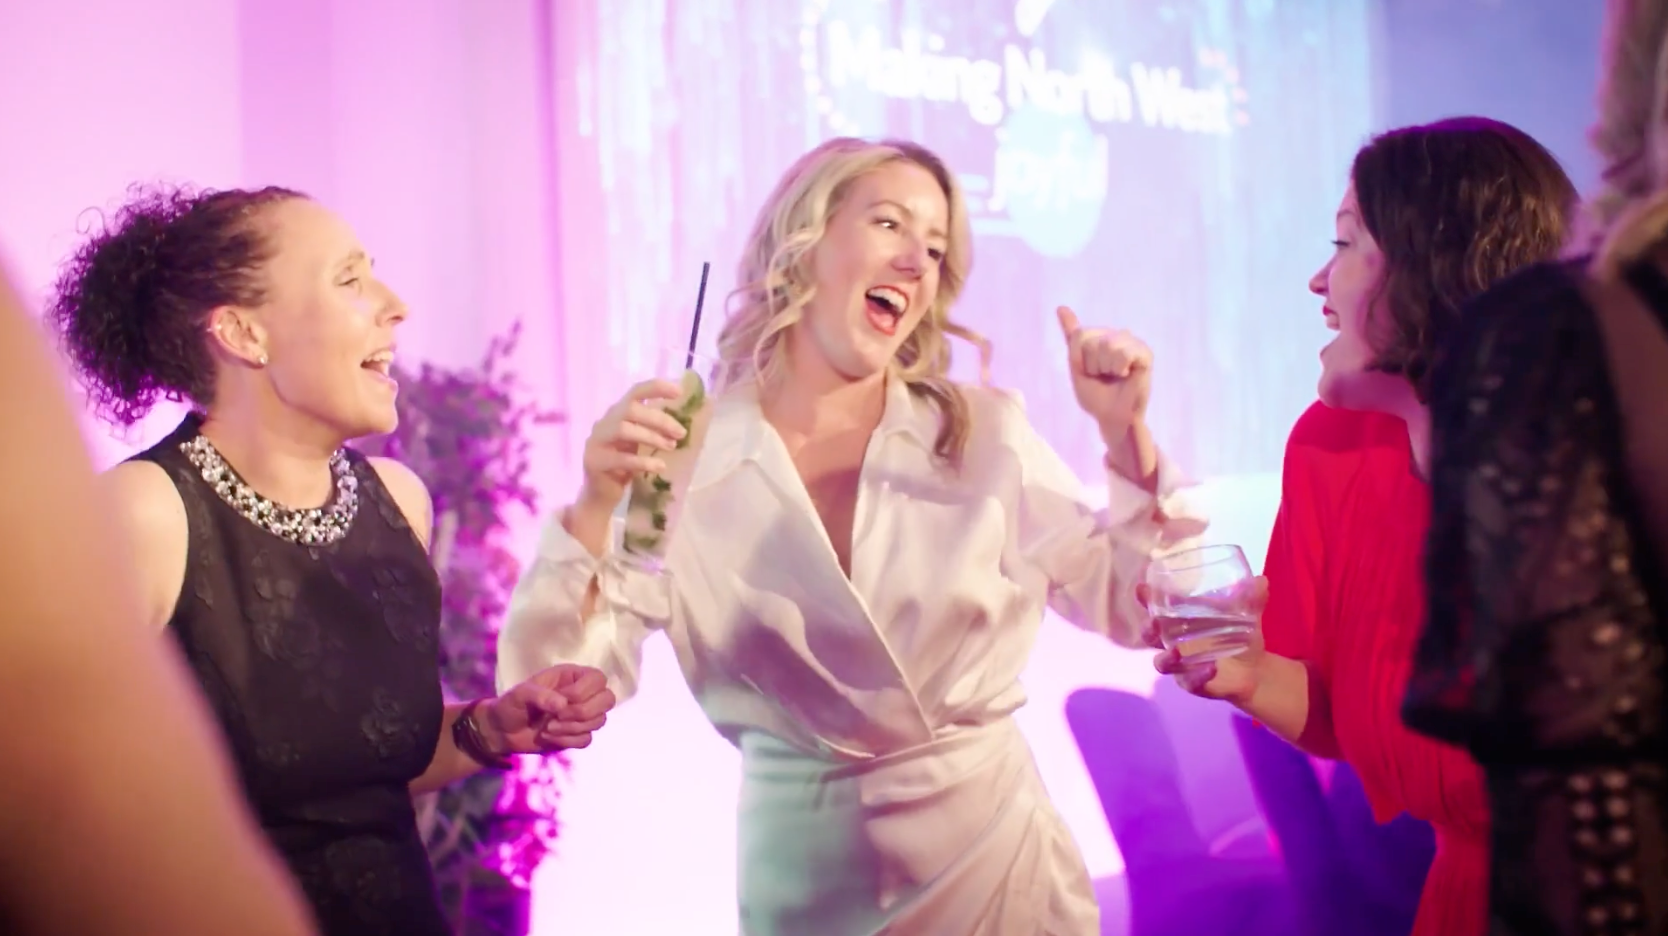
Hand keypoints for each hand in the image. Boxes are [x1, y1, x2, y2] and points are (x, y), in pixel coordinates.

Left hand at [483, 664, 617, 753]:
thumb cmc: (511, 705)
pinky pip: (587, 740)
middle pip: (608, 700)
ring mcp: (581, 715)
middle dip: (583, 712)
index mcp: (572, 676)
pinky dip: (567, 741)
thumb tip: (563, 705)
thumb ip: (540, 695)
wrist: (502, 731)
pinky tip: (549, 737)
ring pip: (599, 721)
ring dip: (572, 728)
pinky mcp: (577, 735)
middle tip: (558, 716)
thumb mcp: (520, 694)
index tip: (561, 699)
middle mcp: (582, 694)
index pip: (598, 678)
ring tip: (548, 727)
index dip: (583, 692)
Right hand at [577, 379, 688, 514]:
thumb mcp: (638, 442)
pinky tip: (660, 466)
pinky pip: (621, 458)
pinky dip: (643, 461)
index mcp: (616, 414)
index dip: (656, 388)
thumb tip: (680, 426)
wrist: (601, 494)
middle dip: (659, 419)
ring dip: (652, 437)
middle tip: (680, 433)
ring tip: (671, 447)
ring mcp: (596, 442)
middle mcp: (604, 423)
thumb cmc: (624, 464)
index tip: (679, 391)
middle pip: (630, 409)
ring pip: (623, 429)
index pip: (635, 392)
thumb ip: (651, 430)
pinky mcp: (595, 462)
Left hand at [1055, 306, 1152, 441]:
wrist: (1112, 417)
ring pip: (1108, 345)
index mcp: (1100, 336)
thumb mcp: (1076, 365)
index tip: (1087, 372)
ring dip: (1106, 368)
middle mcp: (1116, 334)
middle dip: (1092, 364)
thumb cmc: (1095, 395)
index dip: (1079, 359)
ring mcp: (1132, 342)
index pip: (1079, 334)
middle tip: (1103, 377)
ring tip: (1114, 377)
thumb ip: (1072, 337)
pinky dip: (1120, 368)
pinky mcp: (1145, 353)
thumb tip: (1061, 307)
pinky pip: (1124, 352)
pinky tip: (1127, 375)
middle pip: (1092, 340)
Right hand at [1140, 577, 1267, 707]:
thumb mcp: (1247, 615)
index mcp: (1181, 620)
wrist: (1255, 670)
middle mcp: (1174, 641)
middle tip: (1155, 622)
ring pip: (1162, 663)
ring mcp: (1181, 664)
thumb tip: (1261, 580)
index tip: (1142, 589)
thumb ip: (1252, 599)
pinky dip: (1197, 676)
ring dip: (1166, 657)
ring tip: (1177, 652)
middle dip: (1148, 629)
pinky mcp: (1192, 683)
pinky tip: (1211, 669)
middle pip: (1149, 636)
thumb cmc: (1240, 635)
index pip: (1156, 607)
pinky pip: (1189, 681)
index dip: (1146, 599)